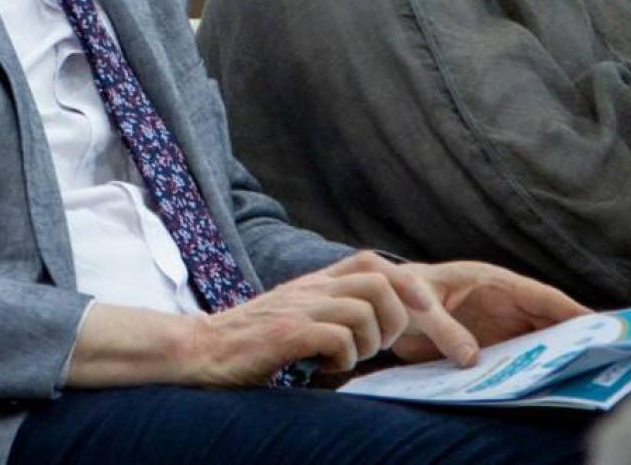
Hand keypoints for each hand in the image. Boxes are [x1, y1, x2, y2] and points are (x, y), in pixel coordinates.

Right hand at [184, 250, 479, 384]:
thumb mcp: (297, 313)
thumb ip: (332, 310)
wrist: (202, 349)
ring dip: (371, 341)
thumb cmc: (253, 341)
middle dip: (400, 318)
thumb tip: (380, 323)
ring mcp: (299, 307)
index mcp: (316, 282)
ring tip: (351, 357)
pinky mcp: (287, 333)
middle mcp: (311, 287)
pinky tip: (326, 367)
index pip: (374, 263)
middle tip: (385, 346)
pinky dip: (344, 358)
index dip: (410, 285)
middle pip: (381, 281)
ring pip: (365, 310)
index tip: (429, 315)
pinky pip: (338, 337)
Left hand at [391, 260, 589, 363]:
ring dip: (555, 356)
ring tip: (582, 376)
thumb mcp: (421, 308)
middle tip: (603, 358)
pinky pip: (517, 358)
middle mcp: (504, 304)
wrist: (385, 304)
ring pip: (537, 342)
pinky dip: (531, 369)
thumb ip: (445, 330)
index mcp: (493, 282)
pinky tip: (541, 386)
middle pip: (548, 323)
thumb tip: (472, 359)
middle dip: (574, 338)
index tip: (599, 325)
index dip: (570, 311)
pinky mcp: (490, 346)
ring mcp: (500, 326)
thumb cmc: (404, 292)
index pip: (541, 297)